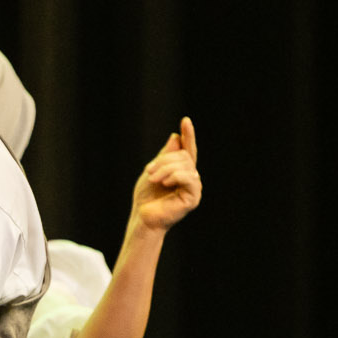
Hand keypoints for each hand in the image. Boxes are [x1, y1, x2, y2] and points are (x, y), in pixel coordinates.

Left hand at [130, 117, 200, 232]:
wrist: (143, 217)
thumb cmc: (146, 197)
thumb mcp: (152, 171)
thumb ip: (165, 156)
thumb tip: (175, 137)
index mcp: (181, 171)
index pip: (188, 150)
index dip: (188, 135)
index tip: (185, 120)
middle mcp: (191, 178)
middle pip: (184, 156)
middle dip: (164, 160)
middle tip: (149, 171)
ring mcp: (194, 188)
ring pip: (185, 165)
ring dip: (165, 169)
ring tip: (153, 179)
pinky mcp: (193, 197)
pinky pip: (189, 178)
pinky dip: (175, 177)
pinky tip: (165, 183)